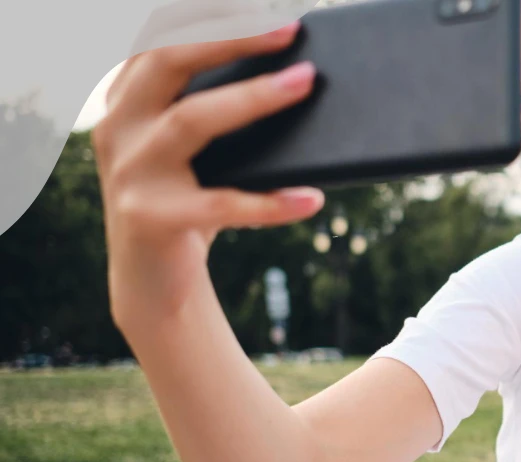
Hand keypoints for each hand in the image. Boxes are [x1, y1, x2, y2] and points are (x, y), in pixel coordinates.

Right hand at [92, 21, 323, 328]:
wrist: (154, 282)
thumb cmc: (189, 199)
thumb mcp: (195, 148)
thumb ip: (217, 107)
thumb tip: (299, 74)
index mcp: (127, 100)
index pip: (155, 36)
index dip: (199, 12)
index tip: (252, 2)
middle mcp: (118, 127)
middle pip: (167, 61)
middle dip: (229, 37)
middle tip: (288, 28)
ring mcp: (130, 173)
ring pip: (190, 121)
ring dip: (253, 98)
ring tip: (304, 83)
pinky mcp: (150, 219)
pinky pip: (220, 205)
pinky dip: (271, 203)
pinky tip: (312, 198)